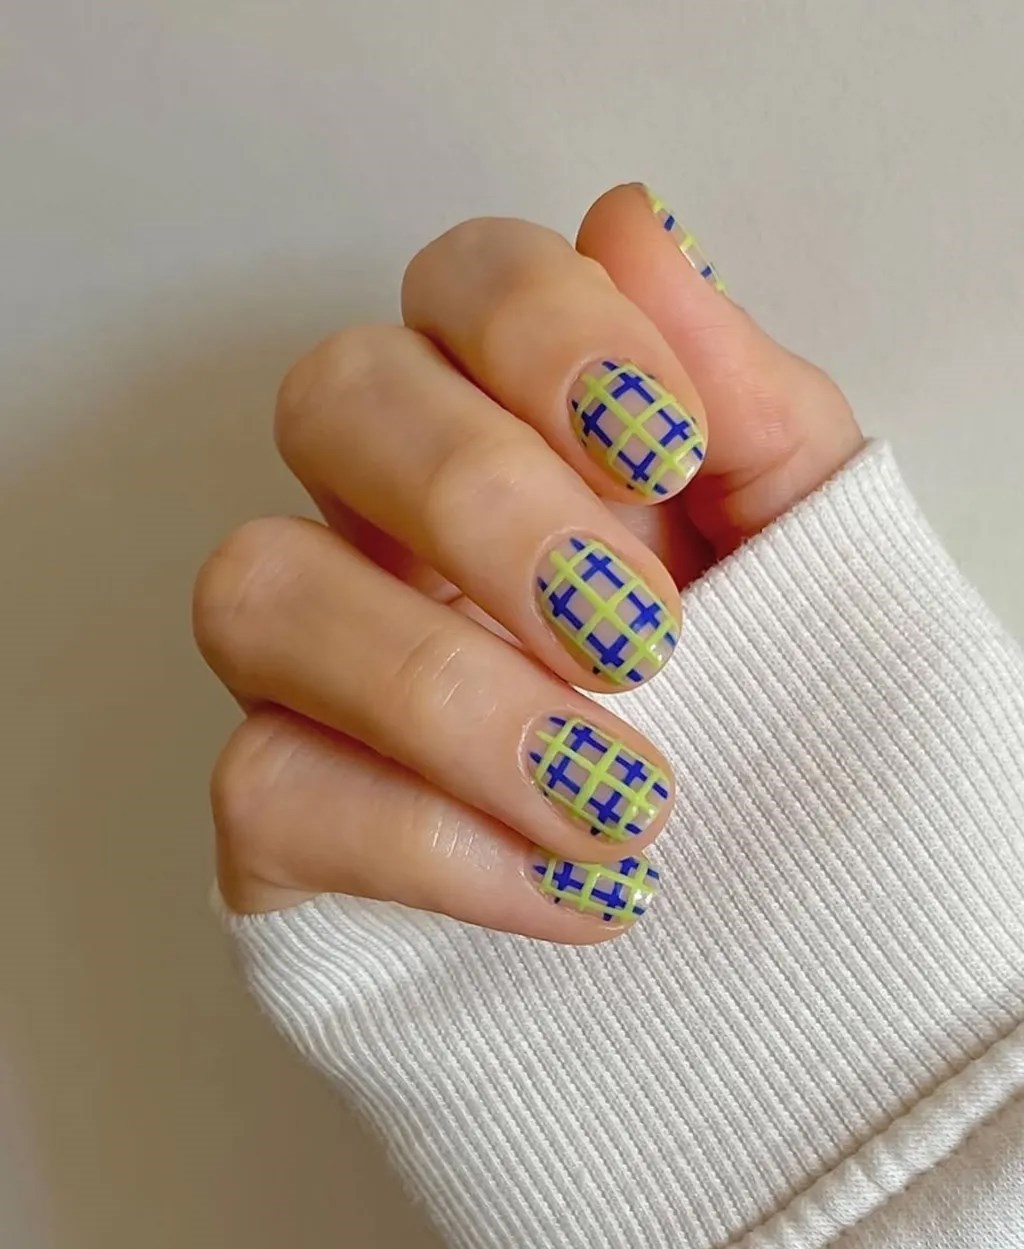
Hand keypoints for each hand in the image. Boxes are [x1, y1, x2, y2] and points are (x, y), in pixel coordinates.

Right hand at [193, 184, 860, 942]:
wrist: (750, 897)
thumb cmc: (764, 698)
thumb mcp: (798, 540)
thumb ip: (738, 391)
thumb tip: (636, 226)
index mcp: (510, 425)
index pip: (463, 281)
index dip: (548, 333)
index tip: (670, 451)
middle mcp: (382, 517)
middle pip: (330, 397)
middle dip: (482, 502)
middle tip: (636, 634)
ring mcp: (310, 660)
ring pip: (251, 587)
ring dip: (445, 693)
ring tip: (618, 792)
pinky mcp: (277, 808)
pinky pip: (263, 785)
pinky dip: (435, 843)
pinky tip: (577, 886)